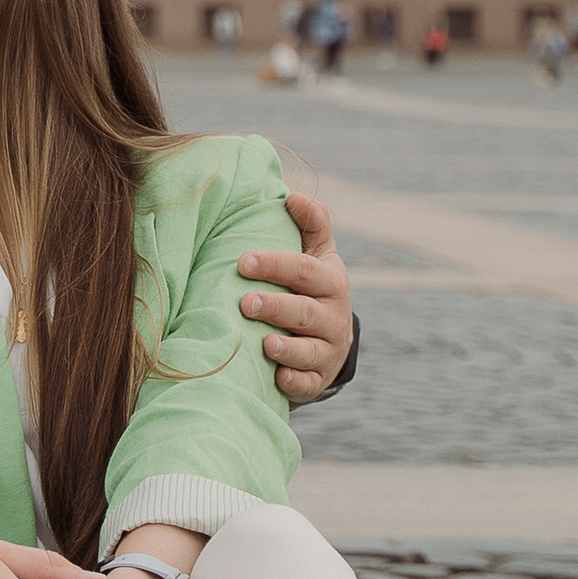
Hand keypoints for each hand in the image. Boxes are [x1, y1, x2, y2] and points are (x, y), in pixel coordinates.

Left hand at [241, 190, 355, 401]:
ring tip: (265, 344)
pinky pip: (309, 383)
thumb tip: (294, 195)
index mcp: (330, 281)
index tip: (243, 261)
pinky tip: (279, 376)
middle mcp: (334, 316)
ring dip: (288, 348)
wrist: (332, 337)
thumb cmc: (312, 287)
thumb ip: (311, 224)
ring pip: (311, 350)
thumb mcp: (318, 254)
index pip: (305, 270)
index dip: (276, 264)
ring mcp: (328, 350)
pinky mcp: (318, 379)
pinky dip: (296, 380)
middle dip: (277, 307)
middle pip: (306, 312)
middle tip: (245, 302)